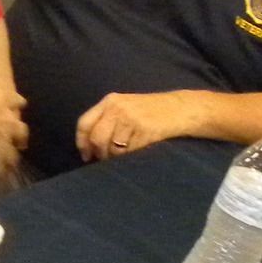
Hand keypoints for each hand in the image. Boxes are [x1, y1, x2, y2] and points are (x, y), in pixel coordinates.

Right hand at [0, 77, 29, 175]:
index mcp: (2, 97)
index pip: (15, 100)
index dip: (15, 104)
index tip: (16, 105)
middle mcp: (8, 119)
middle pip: (20, 129)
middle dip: (18, 134)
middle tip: (16, 139)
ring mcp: (5, 141)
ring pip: (12, 153)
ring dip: (8, 157)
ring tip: (1, 164)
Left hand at [76, 90, 207, 162]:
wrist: (180, 109)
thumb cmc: (151, 111)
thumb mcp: (125, 106)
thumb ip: (107, 119)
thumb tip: (90, 145)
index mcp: (109, 101)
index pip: (84, 123)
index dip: (81, 142)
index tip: (85, 155)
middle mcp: (117, 108)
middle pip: (96, 138)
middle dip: (98, 154)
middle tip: (104, 162)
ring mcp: (131, 119)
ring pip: (113, 148)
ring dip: (115, 158)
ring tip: (121, 158)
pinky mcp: (145, 131)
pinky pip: (130, 151)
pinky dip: (129, 157)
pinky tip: (134, 155)